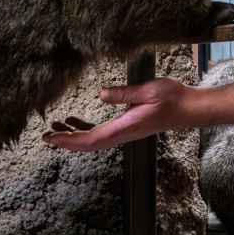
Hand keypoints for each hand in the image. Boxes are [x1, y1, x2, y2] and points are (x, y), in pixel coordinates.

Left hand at [42, 77, 189, 151]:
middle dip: (65, 141)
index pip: (91, 139)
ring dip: (72, 135)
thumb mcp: (148, 90)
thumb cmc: (172, 98)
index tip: (51, 138)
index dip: (69, 141)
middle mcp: (122, 134)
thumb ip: (124, 93)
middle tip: (45, 135)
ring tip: (55, 126)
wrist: (188, 108)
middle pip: (87, 144)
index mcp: (124, 127)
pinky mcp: (125, 127)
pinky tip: (74, 121)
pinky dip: (83, 130)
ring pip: (92, 139)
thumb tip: (100, 95)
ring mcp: (123, 132)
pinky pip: (99, 133)